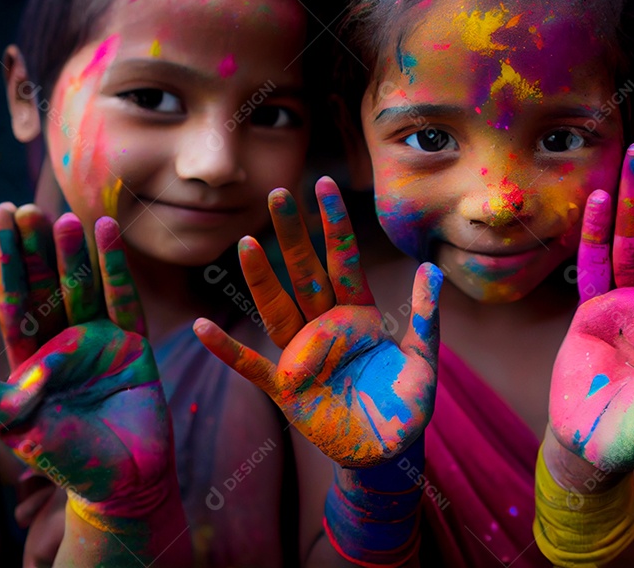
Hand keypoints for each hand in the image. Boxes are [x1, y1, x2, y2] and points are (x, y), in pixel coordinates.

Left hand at [0, 206, 171, 513]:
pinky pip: (125, 300)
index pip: (15, 299)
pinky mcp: (134, 346)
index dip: (8, 260)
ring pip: (84, 287)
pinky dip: (116, 269)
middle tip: (25, 210)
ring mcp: (101, 341)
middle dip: (35, 249)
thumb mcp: (13, 425)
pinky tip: (108, 238)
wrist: (124, 481)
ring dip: (74, 255)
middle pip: (47, 285)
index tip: (2, 219)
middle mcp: (64, 343)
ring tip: (67, 221)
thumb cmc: (67, 459)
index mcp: (30, 359)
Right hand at [194, 177, 442, 467]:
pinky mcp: (286, 388)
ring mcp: (302, 354)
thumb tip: (430, 269)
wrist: (388, 451)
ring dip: (261, 278)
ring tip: (247, 243)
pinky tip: (203, 328)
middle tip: (279, 192)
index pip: (343, 259)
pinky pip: (252, 365)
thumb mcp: (422, 359)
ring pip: (276, 308)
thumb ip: (425, 316)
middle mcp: (325, 326)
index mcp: (357, 314)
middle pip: (305, 272)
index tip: (323, 183)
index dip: (334, 224)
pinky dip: (226, 350)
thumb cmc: (406, 403)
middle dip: (293, 234)